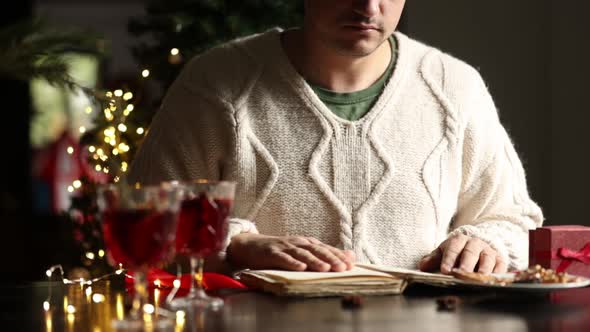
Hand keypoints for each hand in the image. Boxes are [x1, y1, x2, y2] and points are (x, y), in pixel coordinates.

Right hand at [226, 233, 354, 271]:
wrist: (252, 245)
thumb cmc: (281, 250)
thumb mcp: (304, 250)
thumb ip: (326, 253)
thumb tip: (351, 255)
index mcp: (308, 243)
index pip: (326, 249)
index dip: (338, 256)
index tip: (351, 265)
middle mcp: (299, 243)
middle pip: (317, 250)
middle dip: (330, 258)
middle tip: (342, 268)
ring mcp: (285, 247)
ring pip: (302, 254)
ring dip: (314, 261)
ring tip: (325, 268)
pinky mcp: (272, 253)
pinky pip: (283, 258)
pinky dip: (292, 263)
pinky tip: (300, 268)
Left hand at [418, 234, 506, 274]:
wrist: (477, 246)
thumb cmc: (456, 252)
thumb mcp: (443, 252)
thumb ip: (432, 259)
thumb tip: (422, 266)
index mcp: (459, 240)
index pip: (453, 248)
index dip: (449, 259)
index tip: (445, 270)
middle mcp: (475, 243)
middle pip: (471, 252)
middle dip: (466, 263)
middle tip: (461, 273)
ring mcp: (488, 251)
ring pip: (487, 259)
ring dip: (483, 269)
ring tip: (478, 279)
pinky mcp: (499, 260)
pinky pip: (500, 266)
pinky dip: (497, 274)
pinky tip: (492, 282)